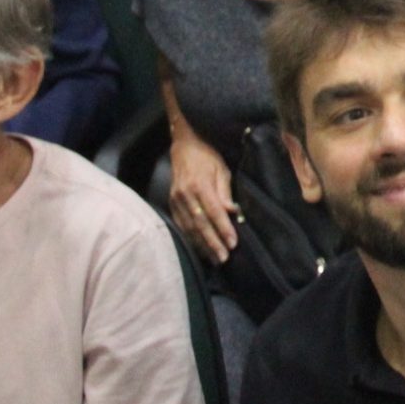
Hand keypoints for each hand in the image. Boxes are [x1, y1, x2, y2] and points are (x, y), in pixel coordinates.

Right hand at [168, 134, 239, 263]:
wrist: (184, 145)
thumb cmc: (207, 156)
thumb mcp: (221, 169)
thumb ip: (225, 192)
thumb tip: (233, 213)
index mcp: (200, 185)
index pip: (214, 212)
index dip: (224, 229)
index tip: (233, 243)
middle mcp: (186, 195)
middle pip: (200, 224)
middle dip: (213, 243)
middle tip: (223, 258)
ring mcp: (176, 200)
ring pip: (189, 227)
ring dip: (202, 245)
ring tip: (213, 258)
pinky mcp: (171, 203)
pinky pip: (180, 224)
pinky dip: (190, 238)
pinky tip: (198, 248)